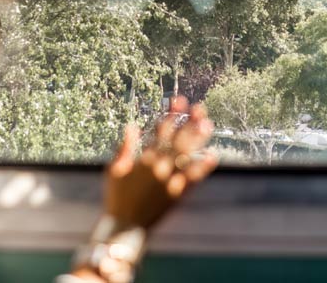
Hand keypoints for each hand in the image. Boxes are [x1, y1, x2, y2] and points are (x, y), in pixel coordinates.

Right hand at [103, 98, 217, 228]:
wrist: (125, 226)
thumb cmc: (117, 197)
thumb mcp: (114, 170)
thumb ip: (123, 148)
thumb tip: (131, 126)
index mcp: (144, 159)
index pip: (161, 131)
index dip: (171, 114)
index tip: (179, 101)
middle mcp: (159, 167)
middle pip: (178, 139)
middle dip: (189, 122)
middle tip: (201, 108)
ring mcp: (169, 181)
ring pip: (187, 155)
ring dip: (198, 139)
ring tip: (208, 124)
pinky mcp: (177, 195)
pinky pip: (193, 179)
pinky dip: (203, 167)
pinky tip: (212, 155)